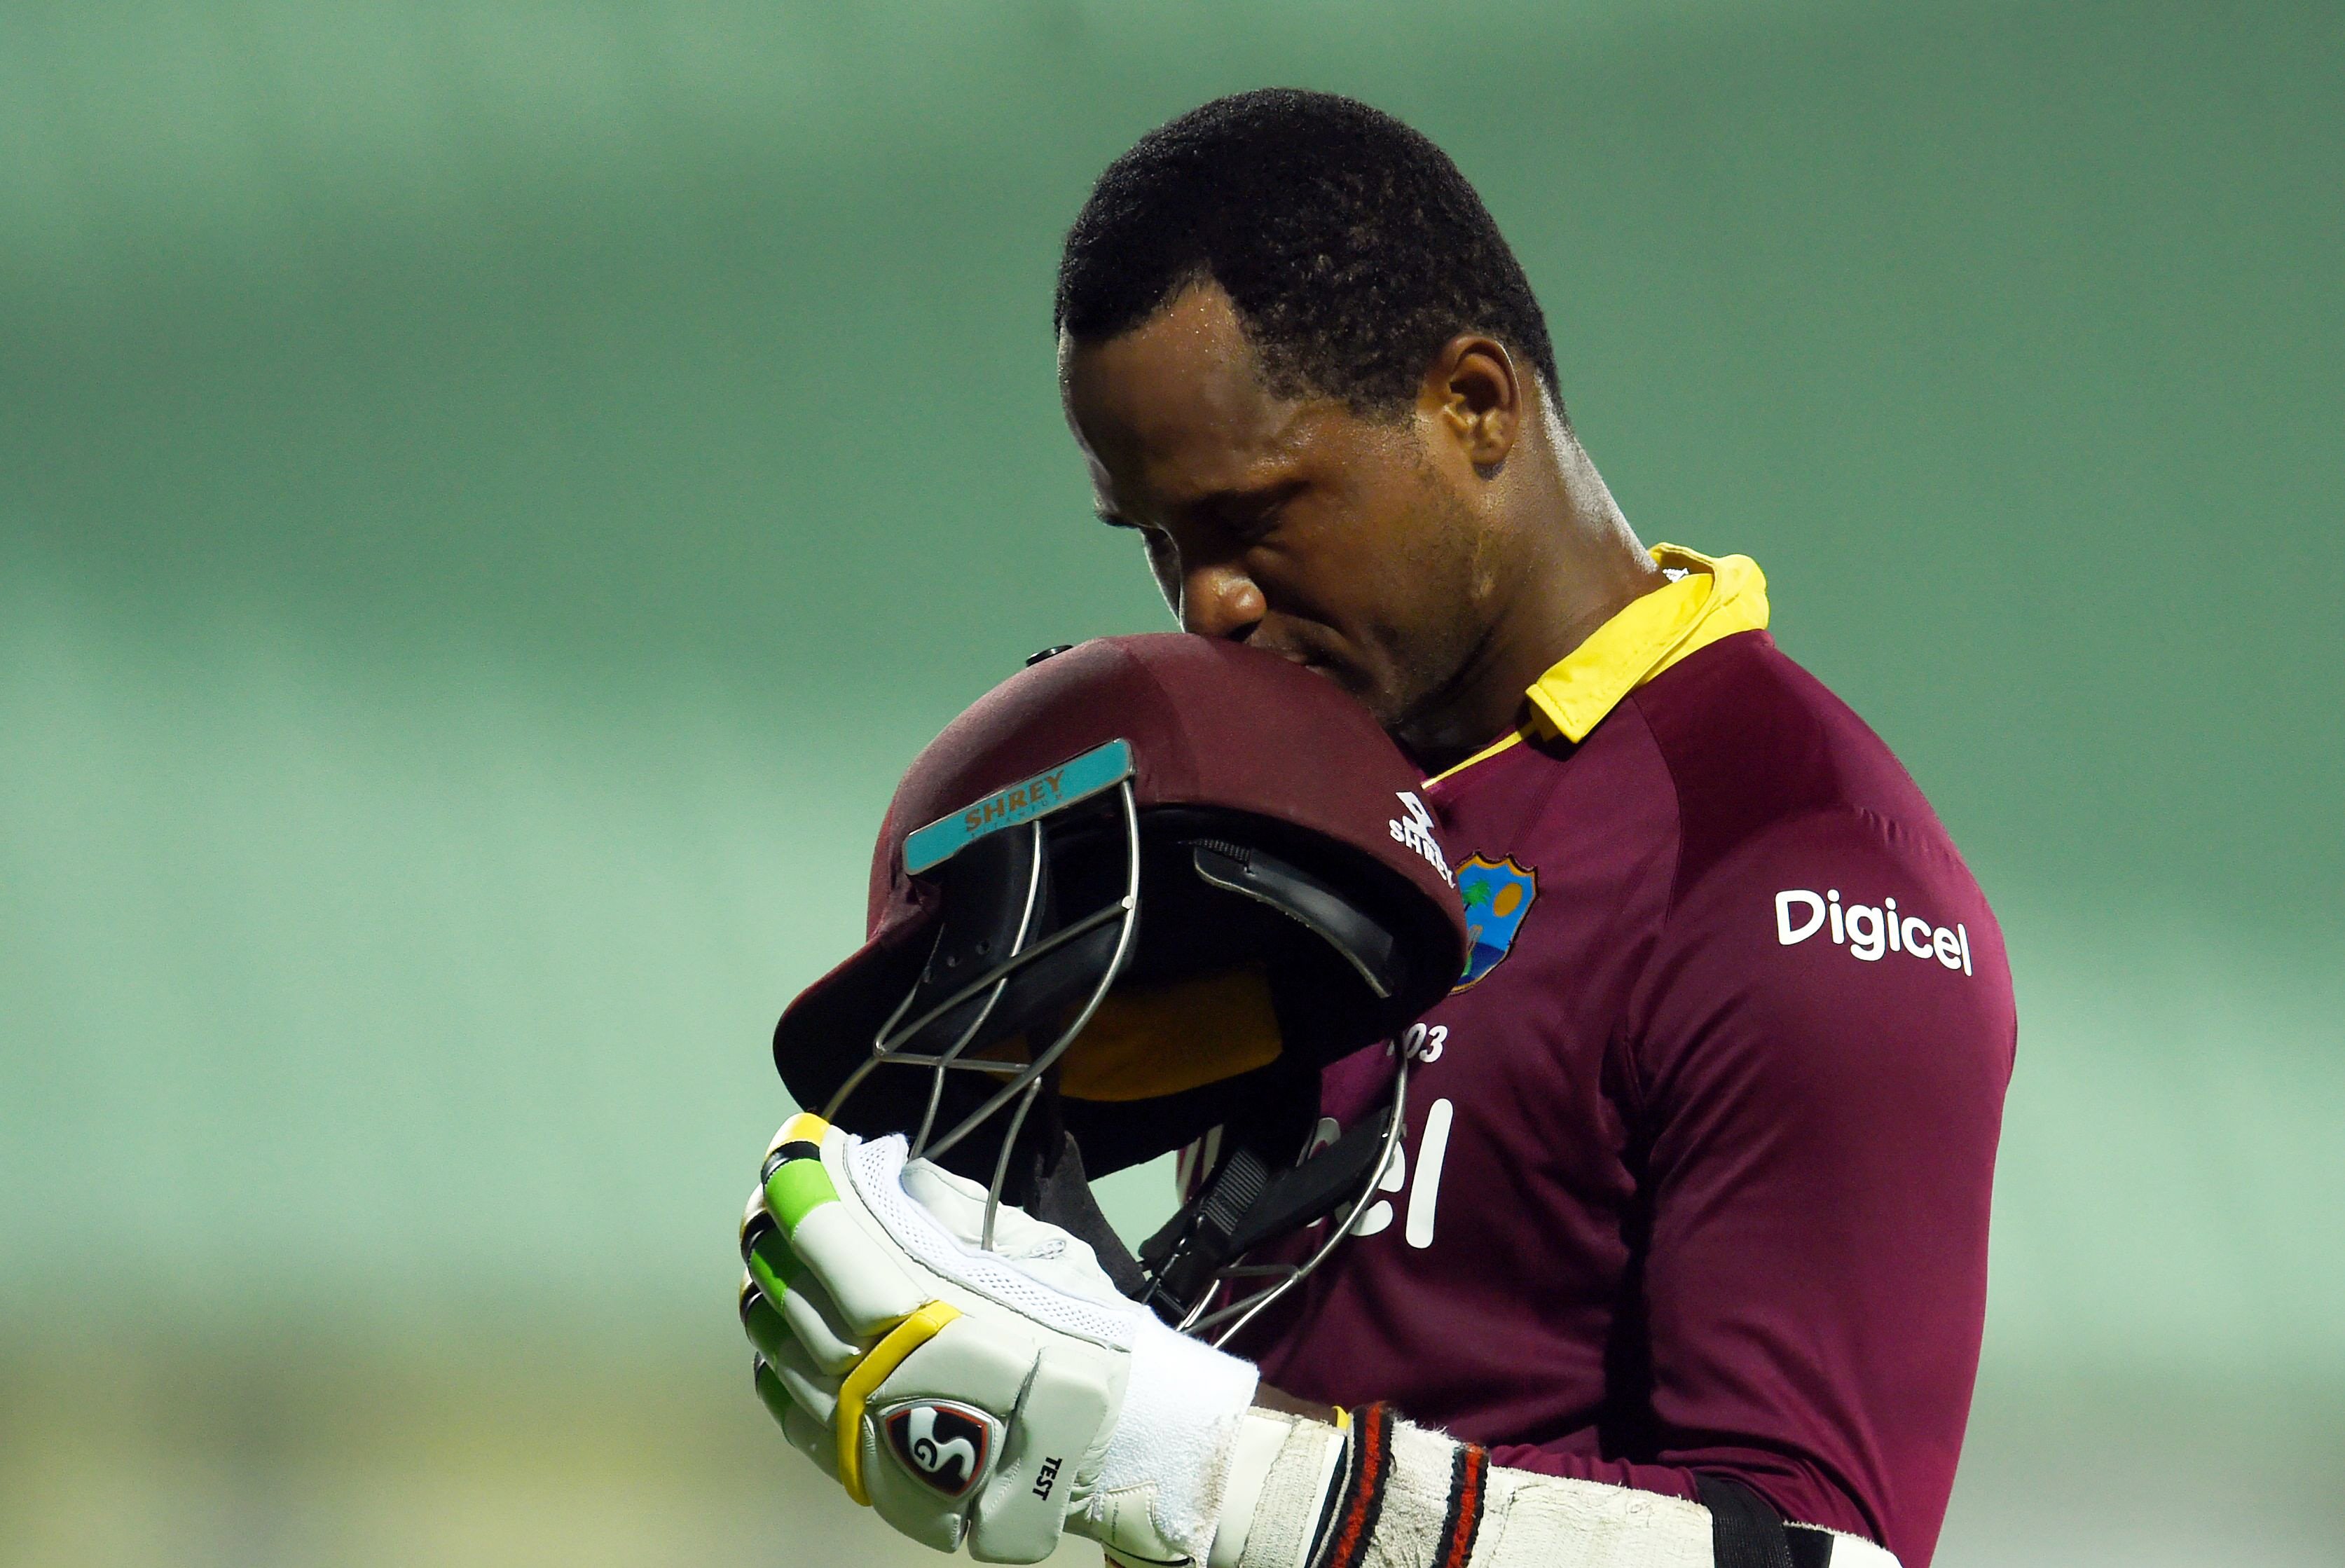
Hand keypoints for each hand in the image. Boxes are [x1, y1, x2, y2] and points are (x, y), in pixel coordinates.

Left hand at [738, 1113, 1266, 1564]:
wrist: (1112, 1449)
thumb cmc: (1082, 1338)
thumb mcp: (1033, 1249)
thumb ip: (950, 1207)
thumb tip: (889, 1169)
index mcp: (913, 1300)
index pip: (821, 1222)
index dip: (799, 1172)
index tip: (797, 1139)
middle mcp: (867, 1362)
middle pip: (784, 1274)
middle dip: (776, 1218)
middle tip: (781, 1187)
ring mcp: (853, 1420)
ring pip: (771, 1336)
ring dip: (767, 1281)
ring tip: (775, 1252)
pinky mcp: (854, 1463)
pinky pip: (783, 1400)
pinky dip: (772, 1354)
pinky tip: (781, 1330)